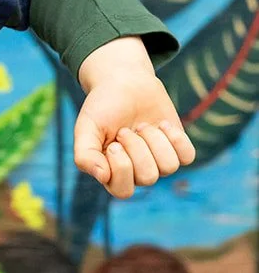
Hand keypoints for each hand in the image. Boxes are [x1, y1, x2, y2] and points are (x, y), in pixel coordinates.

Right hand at [74, 37, 195, 198]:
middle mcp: (137, 173)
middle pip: (147, 177)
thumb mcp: (85, 127)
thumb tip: (102, 177)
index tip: (113, 142)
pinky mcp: (177, 148)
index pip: (123, 191)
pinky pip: (187, 156)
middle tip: (126, 129)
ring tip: (142, 125)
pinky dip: (175, 138)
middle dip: (137, 147)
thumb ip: (85, 155)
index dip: (121, 166)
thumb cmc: (102, 106)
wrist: (124, 81)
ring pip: (168, 167)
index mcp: (112, 173)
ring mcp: (158, 161)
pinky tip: (162, 125)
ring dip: (154, 139)